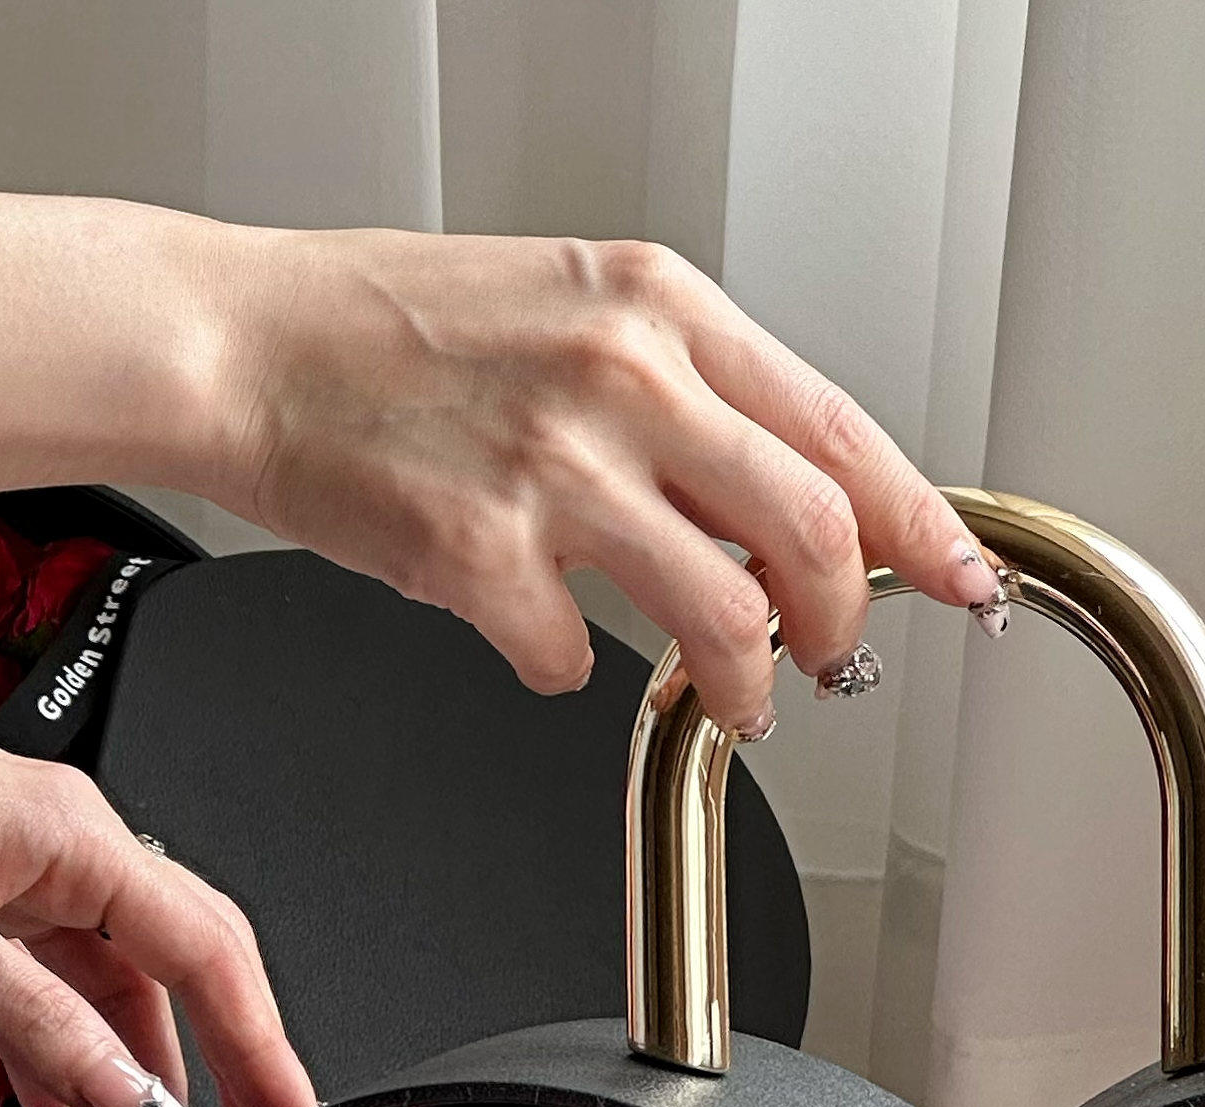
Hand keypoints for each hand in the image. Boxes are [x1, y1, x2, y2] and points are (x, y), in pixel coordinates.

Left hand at [0, 550, 311, 1106]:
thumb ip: (38, 1024)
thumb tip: (129, 1097)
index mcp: (74, 835)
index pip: (209, 952)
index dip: (261, 1046)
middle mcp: (57, 854)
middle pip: (177, 975)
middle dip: (217, 1072)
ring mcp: (9, 885)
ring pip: (108, 996)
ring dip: (133, 1082)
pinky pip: (42, 997)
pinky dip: (60, 1062)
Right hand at [197, 228, 1003, 736]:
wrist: (243, 343)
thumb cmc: (390, 331)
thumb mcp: (569, 310)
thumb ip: (682, 393)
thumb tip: (775, 498)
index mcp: (659, 307)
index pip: (842, 430)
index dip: (922, 526)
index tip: (961, 580)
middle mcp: (624, 377)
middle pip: (813, 533)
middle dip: (845, 626)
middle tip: (835, 664)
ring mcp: (555, 469)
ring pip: (726, 617)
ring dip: (744, 687)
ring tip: (732, 700)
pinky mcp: (481, 556)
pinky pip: (573, 662)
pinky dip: (568, 671)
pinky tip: (540, 641)